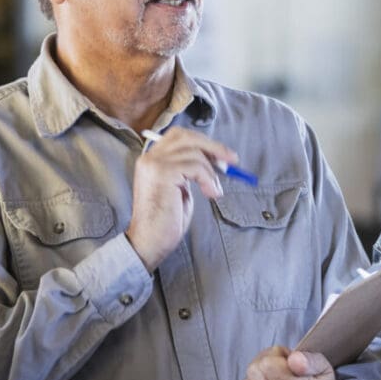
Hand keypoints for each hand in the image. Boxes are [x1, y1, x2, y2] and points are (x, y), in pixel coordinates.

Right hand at [125, 128, 237, 269]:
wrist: (148, 242)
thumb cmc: (165, 221)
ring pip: (194, 153)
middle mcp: (149, 157)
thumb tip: (216, 160)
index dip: (203, 142)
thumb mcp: (180, 189)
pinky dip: (208, 179)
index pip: (179, 136)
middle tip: (232, 160)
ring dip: (211, 172)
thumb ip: (190, 171)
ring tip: (214, 191)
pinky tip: (210, 193)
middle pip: (186, 137)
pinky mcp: (162, 173)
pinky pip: (195, 167)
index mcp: (151, 159)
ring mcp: (154, 164)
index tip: (222, 155)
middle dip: (212, 146)